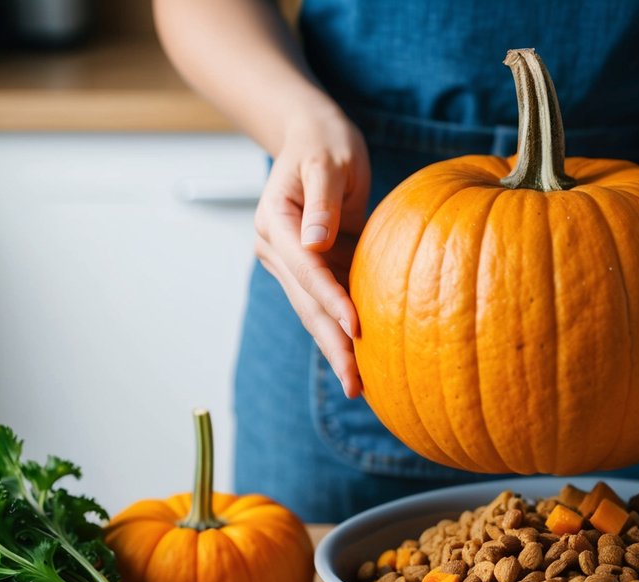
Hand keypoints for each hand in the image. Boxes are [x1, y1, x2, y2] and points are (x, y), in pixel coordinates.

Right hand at [253, 105, 370, 397]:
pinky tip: (362, 362)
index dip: (330, 299)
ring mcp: (291, 264)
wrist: (313, 138)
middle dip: (332, 343)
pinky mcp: (312, 270)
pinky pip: (327, 306)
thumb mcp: (328, 162)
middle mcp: (277, 249)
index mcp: (275, 222)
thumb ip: (322, 201)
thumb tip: (315, 243)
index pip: (306, 268)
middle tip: (356, 382)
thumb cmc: (325, 143)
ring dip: (335, 349)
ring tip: (359, 386)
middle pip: (306, 303)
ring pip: (313, 313)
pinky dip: (342, 333)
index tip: (354, 325)